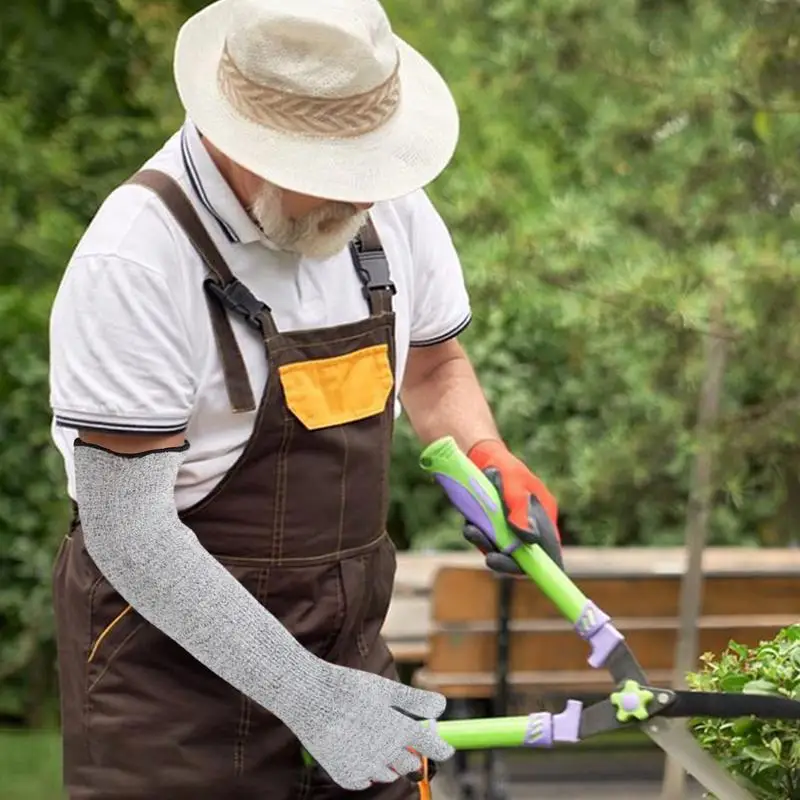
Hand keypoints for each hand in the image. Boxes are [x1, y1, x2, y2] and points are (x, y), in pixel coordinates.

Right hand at [294, 661, 453, 789]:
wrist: (308, 697)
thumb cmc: (349, 688)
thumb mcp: (385, 689)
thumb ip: (415, 701)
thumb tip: (442, 707)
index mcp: (398, 729)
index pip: (430, 746)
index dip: (441, 748)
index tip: (446, 749)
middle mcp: (384, 753)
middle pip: (410, 764)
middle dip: (409, 752)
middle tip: (398, 734)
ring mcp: (364, 767)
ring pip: (388, 773)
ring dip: (387, 760)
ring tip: (370, 735)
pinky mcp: (346, 775)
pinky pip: (366, 779)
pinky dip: (365, 768)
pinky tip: (355, 747)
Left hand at [463, 439, 563, 572]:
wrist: (482, 458)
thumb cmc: (506, 468)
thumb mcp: (516, 484)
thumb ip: (521, 510)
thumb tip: (529, 539)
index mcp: (544, 520)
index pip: (550, 552)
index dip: (546, 568)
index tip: (532, 572)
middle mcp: (528, 529)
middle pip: (523, 559)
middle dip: (506, 561)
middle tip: (491, 558)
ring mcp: (508, 531)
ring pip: (500, 551)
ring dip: (486, 545)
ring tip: (472, 531)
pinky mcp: (490, 529)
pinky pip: (485, 541)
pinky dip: (477, 535)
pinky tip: (470, 524)